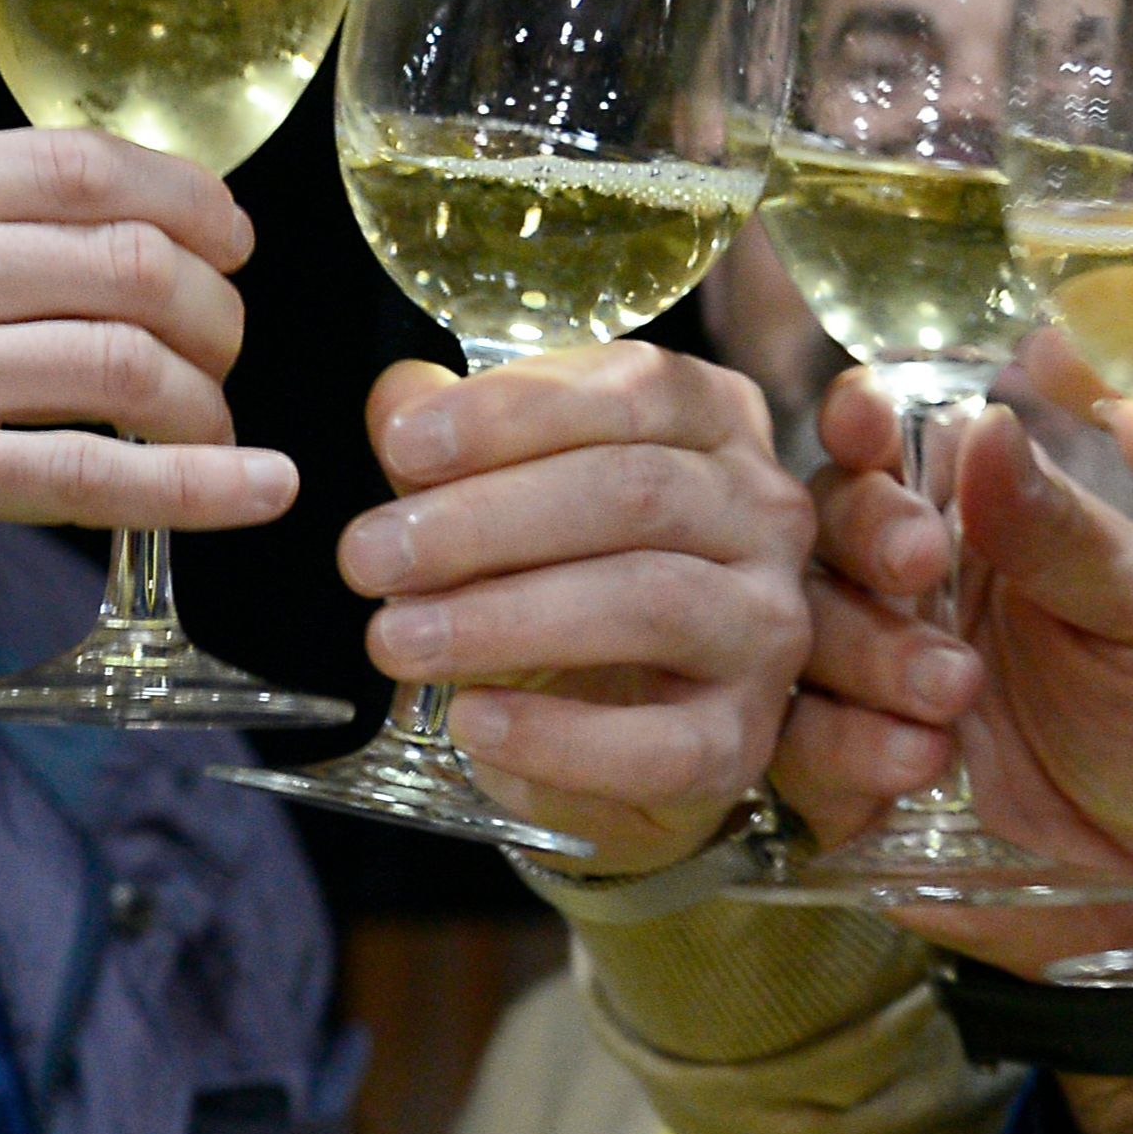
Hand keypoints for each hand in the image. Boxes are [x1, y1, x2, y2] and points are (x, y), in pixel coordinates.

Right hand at [0, 129, 300, 764]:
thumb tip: (99, 243)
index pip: (78, 162)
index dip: (188, 200)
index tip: (232, 243)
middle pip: (124, 258)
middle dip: (214, 311)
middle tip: (225, 357)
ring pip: (122, 360)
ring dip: (204, 405)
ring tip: (213, 436)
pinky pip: (88, 473)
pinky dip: (196, 489)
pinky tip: (251, 492)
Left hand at [348, 349, 815, 875]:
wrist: (611, 727)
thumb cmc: (562, 577)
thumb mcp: (503, 493)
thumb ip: (453, 442)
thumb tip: (400, 400)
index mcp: (715, 424)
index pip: (636, 390)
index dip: (513, 413)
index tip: (401, 444)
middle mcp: (762, 515)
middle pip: (634, 493)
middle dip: (484, 523)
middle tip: (367, 556)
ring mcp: (765, 629)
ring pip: (650, 603)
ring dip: (504, 621)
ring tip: (395, 638)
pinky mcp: (740, 741)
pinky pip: (658, 743)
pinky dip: (554, 736)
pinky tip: (470, 722)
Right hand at [776, 374, 1132, 971]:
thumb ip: (1061, 528)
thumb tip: (988, 425)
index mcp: (974, 528)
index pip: (888, 451)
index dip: (860, 426)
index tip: (867, 420)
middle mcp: (899, 598)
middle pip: (817, 531)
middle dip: (861, 537)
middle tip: (921, 567)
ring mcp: (857, 689)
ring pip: (793, 636)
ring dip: (864, 653)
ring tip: (954, 695)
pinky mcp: (835, 783)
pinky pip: (791, 747)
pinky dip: (846, 748)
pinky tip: (918, 765)